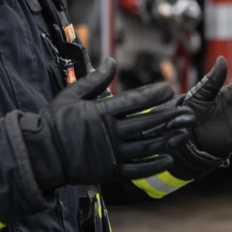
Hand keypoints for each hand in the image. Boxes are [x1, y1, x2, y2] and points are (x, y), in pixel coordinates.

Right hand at [25, 58, 196, 189]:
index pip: (134, 101)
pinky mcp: (110, 171)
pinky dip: (154, 165)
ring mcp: (112, 153)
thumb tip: (112, 61)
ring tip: (184, 133)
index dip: (153, 95)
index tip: (168, 89)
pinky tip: (169, 158)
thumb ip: (95, 80)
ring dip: (168, 140)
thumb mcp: (72, 95)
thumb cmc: (54, 122)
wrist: (41, 155)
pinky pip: (137, 169)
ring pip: (146, 146)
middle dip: (170, 117)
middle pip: (147, 123)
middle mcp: (110, 133)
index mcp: (101, 112)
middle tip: (190, 113)